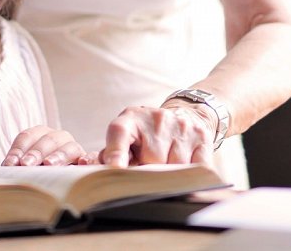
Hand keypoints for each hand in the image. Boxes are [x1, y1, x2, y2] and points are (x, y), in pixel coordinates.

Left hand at [1, 126, 86, 166]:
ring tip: (49, 164)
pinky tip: (83, 163)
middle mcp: (58, 138)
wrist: (58, 186)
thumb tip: (7, 169)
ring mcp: (74, 148)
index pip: (27, 137)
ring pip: (69, 146)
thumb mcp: (24, 170)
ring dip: (58, 155)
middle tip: (26, 164)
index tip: (10, 164)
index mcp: (39, 134)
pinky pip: (92, 158)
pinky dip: (90, 158)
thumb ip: (17, 167)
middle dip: (36, 152)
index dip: (18, 149)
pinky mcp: (87, 161)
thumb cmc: (35, 174)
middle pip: (48, 140)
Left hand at [99, 103, 216, 167]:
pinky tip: (185, 170)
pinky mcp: (201, 137)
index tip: (115, 169)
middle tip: (148, 170)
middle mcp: (156, 118)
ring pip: (175, 167)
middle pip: (151, 160)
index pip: (120, 132)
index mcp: (130, 118)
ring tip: (166, 166)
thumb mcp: (127, 137)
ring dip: (171, 175)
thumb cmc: (147, 134)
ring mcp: (181, 126)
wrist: (184, 114)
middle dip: (149, 172)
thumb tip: (89, 166)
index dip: (116, 152)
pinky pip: (197, 168)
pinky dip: (191, 176)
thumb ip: (110, 154)